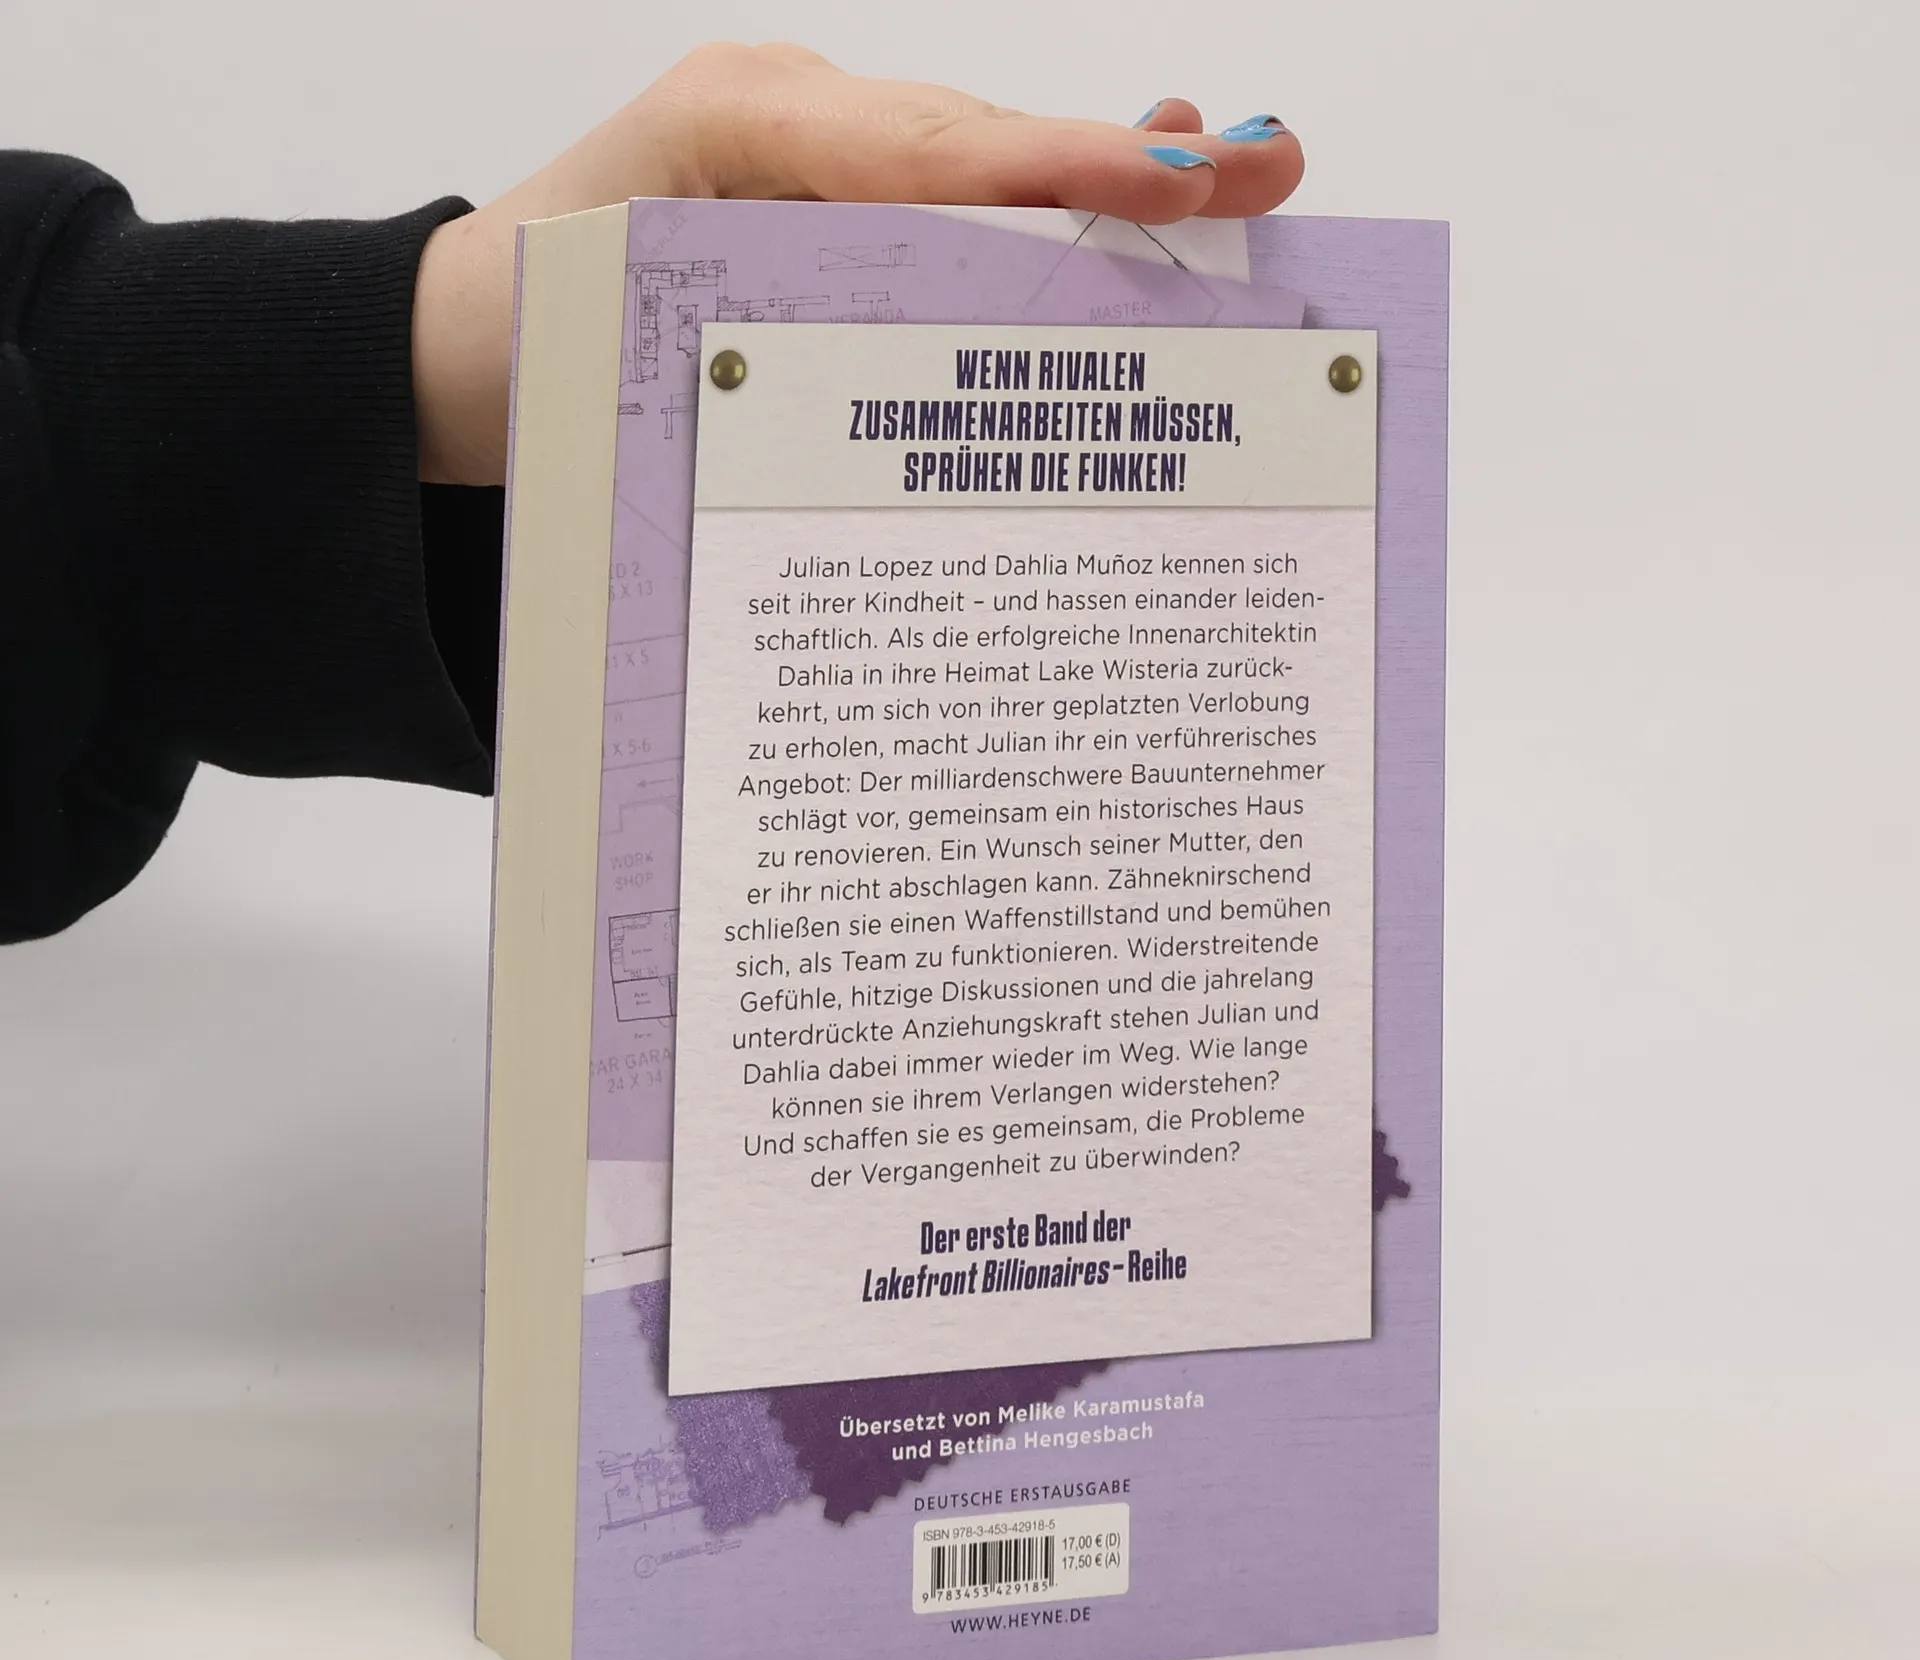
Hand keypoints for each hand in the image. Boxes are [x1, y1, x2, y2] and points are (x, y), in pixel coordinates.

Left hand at [412, 43, 1303, 484]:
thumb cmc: (530, 341)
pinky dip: (1040, 212)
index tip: (1157, 180)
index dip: (1042, 169)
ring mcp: (815, 155)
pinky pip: (946, 208)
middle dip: (1113, 163)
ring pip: (975, 166)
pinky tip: (1140, 195)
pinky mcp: (829, 205)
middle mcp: (792, 125)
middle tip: (1255, 166)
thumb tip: (916, 407)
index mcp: (733, 136)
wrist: (464, 344)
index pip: (915, 154)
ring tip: (1231, 172)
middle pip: (974, 144)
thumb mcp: (615, 336)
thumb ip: (747, 344)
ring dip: (1102, 179)